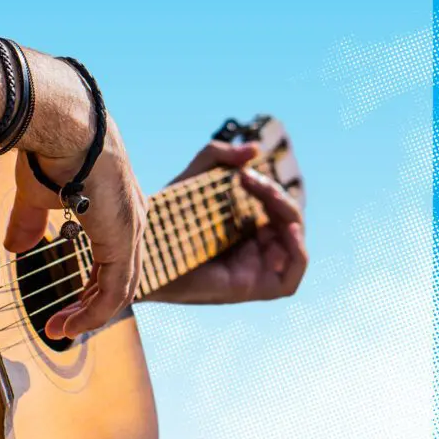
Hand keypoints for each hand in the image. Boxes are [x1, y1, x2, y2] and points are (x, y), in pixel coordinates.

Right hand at [4, 113, 146, 339]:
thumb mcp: (37, 194)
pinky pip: (112, 290)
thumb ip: (29, 222)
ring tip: (60, 330)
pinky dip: (91, 312)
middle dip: (90, 304)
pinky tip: (68, 324)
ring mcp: (132, 230)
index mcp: (118, 207)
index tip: (68, 304)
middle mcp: (133, 219)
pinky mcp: (123, 241)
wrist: (62, 125)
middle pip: (121, 277)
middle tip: (63, 324)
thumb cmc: (52, 148)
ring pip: (120, 289)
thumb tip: (15, 247)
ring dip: (88, 314)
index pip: (115, 256)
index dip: (92, 284)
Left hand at [145, 142, 307, 304]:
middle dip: (276, 196)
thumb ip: (217, 156)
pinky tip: (285, 228)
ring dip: (288, 214)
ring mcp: (251, 271)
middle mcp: (249, 251)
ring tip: (265, 194)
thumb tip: (255, 148)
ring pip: (293, 244)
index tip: (245, 172)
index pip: (275, 210)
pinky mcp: (249, 290)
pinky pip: (290, 279)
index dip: (270, 190)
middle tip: (250, 179)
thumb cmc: (162, 219)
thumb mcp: (192, 178)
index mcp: (241, 230)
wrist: (141, 252)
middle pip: (287, 224)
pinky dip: (297, 252)